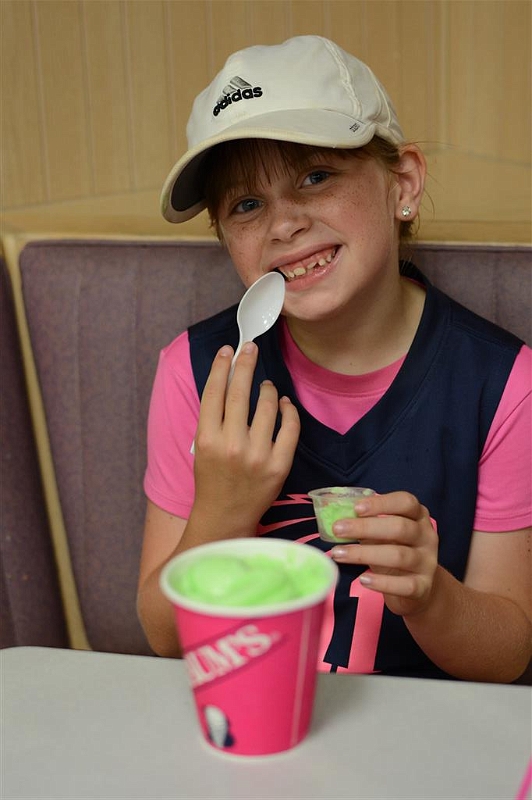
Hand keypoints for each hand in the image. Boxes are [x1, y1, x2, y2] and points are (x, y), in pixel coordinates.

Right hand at [192, 342, 299, 535]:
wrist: (224, 516)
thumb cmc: (211, 479)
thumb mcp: (202, 447)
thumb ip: (212, 418)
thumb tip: (228, 381)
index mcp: (206, 439)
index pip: (214, 392)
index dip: (221, 367)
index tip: (229, 350)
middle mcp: (231, 445)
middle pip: (240, 392)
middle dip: (246, 364)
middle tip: (250, 348)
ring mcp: (257, 455)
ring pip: (267, 406)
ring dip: (268, 389)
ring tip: (266, 385)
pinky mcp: (278, 466)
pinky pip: (289, 427)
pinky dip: (288, 410)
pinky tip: (285, 403)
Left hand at [330, 491, 438, 617]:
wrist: (418, 589)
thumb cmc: (394, 551)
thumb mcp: (384, 534)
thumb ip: (369, 523)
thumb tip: (338, 518)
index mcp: (418, 516)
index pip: (406, 502)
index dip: (381, 504)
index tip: (356, 508)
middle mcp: (427, 537)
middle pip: (400, 527)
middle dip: (365, 527)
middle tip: (337, 530)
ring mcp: (427, 562)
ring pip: (398, 555)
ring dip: (364, 554)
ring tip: (338, 554)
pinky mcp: (423, 587)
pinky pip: (404, 585)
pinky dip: (382, 582)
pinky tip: (363, 579)